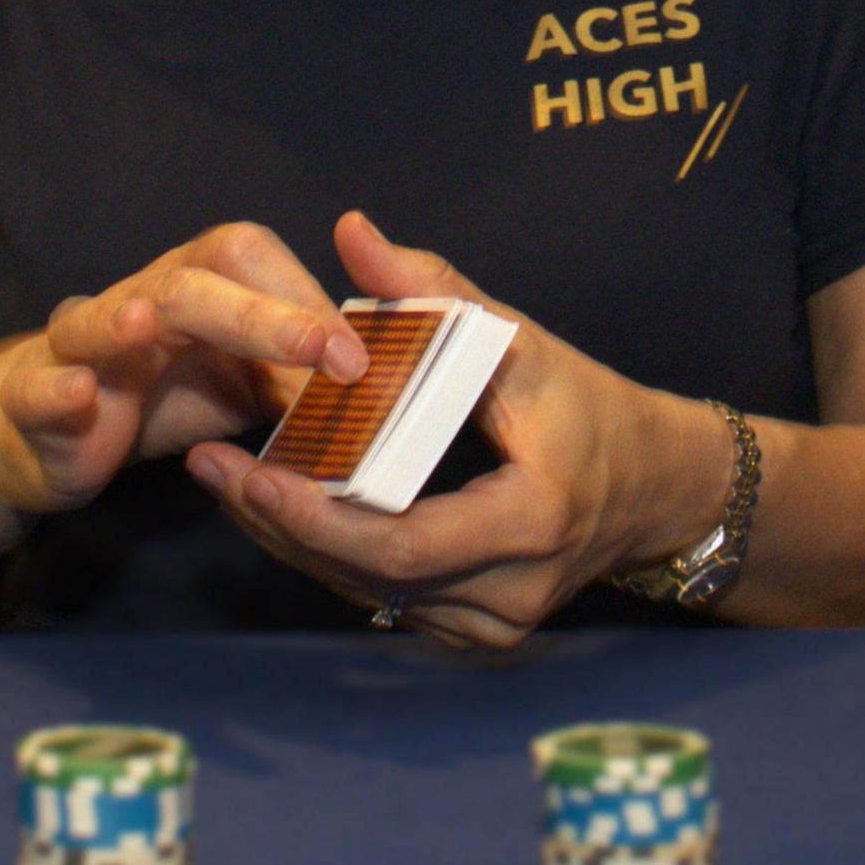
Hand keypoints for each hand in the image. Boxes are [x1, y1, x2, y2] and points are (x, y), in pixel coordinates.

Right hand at [0, 223, 366, 516]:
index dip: (307, 302)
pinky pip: (38, 385)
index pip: (253, 261)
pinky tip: (79, 393)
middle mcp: (141, 299)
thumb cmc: (160, 392)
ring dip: (130, 319)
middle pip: (194, 282)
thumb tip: (373, 388)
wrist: (45, 431)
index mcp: (199, 286)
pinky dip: (56, 388)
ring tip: (152, 325)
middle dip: (261, 316)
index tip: (359, 358)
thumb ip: (300, 377)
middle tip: (324, 356)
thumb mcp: (245, 385)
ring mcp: (82, 345)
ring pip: (106, 317)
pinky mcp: (33, 399)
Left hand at [183, 211, 732, 648]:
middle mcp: (513, 594)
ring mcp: (494, 626)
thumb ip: (435, 288)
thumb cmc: (588, 405)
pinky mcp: (477, 633)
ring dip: (293, 542)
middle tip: (208, 467)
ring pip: (368, 596)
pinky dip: (332, 557)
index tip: (249, 471)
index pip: (401, 544)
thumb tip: (351, 231)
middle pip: (369, 577)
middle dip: (279, 523)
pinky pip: (386, 601)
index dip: (317, 517)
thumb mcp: (522, 339)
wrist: (656, 488)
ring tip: (226, 482)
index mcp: (530, 520)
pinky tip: (281, 510)